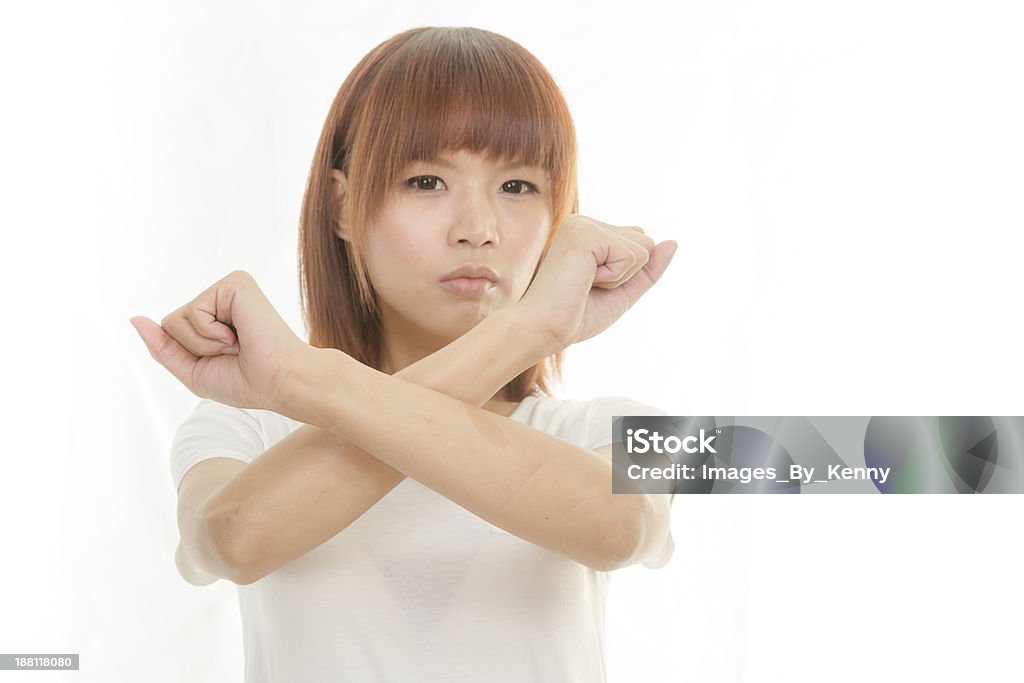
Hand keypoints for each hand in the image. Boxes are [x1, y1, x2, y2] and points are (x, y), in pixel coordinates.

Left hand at [129, 270, 310, 412]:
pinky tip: (239, 335)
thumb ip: (162, 346)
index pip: (172, 329)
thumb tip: (134, 319)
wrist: (280, 382)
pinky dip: (211, 334)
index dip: (191, 354)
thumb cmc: (246, 382)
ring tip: (237, 345)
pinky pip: (194, 311)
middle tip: (233, 353)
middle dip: (194, 348)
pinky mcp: (235, 284)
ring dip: (203, 343)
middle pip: (171, 322)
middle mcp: (222, 297)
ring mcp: (229, 288)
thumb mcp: (193, 370)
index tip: (228, 359)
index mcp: (216, 315)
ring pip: (178, 318)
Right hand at [516, 214, 676, 352]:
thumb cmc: (575, 315)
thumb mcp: (622, 291)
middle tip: (589, 287)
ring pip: (643, 246)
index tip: (591, 287)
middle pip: (646, 242)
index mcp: (589, 233)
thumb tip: (673, 242)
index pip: (639, 242)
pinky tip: (585, 280)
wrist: (543, 329)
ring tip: (586, 284)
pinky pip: (632, 254)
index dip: (626, 275)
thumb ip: (648, 268)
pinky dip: (616, 276)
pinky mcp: (586, 233)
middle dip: (627, 274)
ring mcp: (584, 225)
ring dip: (621, 276)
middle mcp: (585, 223)